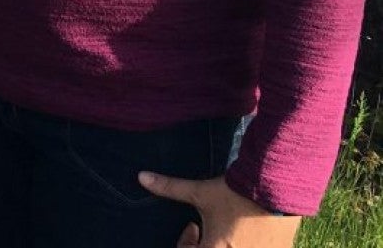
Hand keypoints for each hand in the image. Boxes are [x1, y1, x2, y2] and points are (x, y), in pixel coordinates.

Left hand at [138, 171, 299, 247]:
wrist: (276, 187)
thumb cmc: (236, 193)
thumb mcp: (200, 192)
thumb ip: (170, 188)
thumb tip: (141, 177)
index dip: (186, 243)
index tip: (191, 227)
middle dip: (205, 245)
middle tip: (206, 230)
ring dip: (226, 244)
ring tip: (228, 229)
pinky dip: (247, 244)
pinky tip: (249, 231)